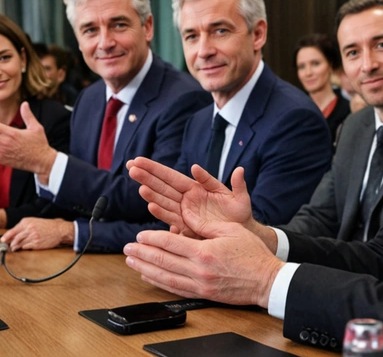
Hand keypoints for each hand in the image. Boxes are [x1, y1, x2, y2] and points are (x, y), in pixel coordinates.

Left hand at [0, 102, 56, 180]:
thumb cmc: (39, 144)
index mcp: (11, 133)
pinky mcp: (1, 159)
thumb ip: (27, 115)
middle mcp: (4, 142)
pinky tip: (0, 145)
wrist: (42, 162)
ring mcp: (1, 152)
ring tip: (0, 137)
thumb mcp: (36, 128)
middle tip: (0, 131)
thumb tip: (24, 103)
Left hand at [1, 218, 73, 250]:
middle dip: (10, 243)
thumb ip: (25, 227)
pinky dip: (23, 248)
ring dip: (15, 247)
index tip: (3, 240)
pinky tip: (23, 247)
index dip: (6, 236)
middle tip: (8, 246)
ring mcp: (32, 237)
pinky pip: (25, 247)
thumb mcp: (35, 222)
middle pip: (15, 238)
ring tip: (14, 248)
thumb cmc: (48, 226)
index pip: (13, 230)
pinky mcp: (36, 244)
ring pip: (19, 243)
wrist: (60, 230)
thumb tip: (14, 234)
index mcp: (27, 222)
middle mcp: (29, 229)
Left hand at [123, 222, 283, 307]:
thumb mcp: (231, 230)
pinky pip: (175, 289)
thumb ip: (206, 225)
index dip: (152, 239)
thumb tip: (187, 218)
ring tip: (131, 262)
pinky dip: (159, 283)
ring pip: (165, 277)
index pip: (170, 244)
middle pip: (163, 261)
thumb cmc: (252, 253)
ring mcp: (199, 284)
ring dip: (145, 269)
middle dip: (142, 253)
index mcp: (204, 251)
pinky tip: (149, 277)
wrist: (266, 280)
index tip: (140, 235)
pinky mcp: (203, 294)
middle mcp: (198, 269)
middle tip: (127, 248)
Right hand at [126, 157, 254, 236]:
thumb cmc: (240, 213)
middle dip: (147, 177)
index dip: (155, 168)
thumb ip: (238, 183)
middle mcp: (187, 199)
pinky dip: (162, 213)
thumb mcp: (240, 197)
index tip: (138, 160)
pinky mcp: (187, 227)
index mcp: (196, 187)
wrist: (241, 234)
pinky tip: (152, 206)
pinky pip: (172, 219)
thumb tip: (235, 169)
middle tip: (130, 167)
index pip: (171, 176)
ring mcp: (185, 213)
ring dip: (152, 194)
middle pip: (163, 186)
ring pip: (164, 201)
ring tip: (140, 187)